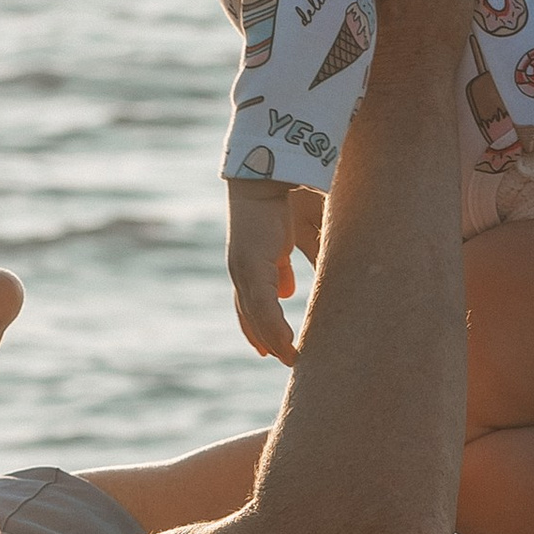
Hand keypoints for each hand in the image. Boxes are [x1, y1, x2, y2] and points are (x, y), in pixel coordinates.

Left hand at [227, 178, 300, 365]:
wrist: (269, 177)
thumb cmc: (284, 200)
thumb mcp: (291, 239)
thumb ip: (287, 264)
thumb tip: (287, 291)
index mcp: (251, 261)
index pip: (251, 300)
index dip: (258, 323)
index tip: (267, 345)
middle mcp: (242, 269)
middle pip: (249, 312)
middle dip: (263, 336)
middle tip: (280, 357)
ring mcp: (244, 269)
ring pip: (254, 314)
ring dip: (271, 338)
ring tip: (288, 357)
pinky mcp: (251, 266)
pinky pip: (262, 306)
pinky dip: (273, 328)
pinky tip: (285, 344)